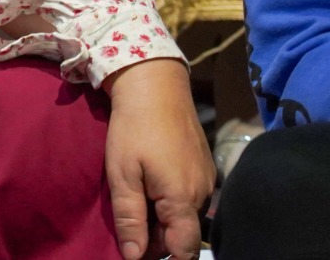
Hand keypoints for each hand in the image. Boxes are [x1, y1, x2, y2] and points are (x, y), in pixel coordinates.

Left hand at [102, 59, 212, 259]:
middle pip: (184, 236)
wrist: (156, 87)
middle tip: (128, 226)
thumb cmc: (133, 129)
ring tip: (135, 203)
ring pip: (187, 218)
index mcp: (182, 200)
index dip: (160, 258)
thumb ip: (130, 218)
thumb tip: (135, 257)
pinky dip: (172, 203)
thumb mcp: (122, 174)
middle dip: (157, 239)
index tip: (137, 253)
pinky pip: (190, 199)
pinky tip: (150, 187)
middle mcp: (202, 195)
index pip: (184, 250)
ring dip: (163, 220)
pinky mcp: (205, 168)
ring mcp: (207, 181)